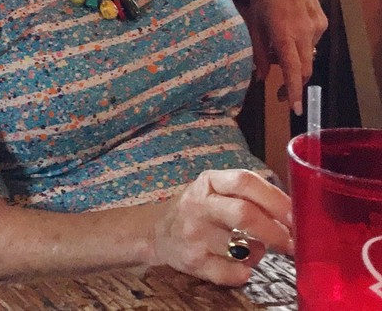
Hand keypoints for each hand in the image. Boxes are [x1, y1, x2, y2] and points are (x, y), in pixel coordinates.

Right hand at [150, 169, 292, 285]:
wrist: (159, 233)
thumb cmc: (200, 210)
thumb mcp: (217, 191)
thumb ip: (250, 195)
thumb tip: (294, 212)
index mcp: (209, 182)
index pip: (244, 181)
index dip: (274, 198)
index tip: (296, 215)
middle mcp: (198, 205)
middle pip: (243, 214)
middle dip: (274, 231)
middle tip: (292, 243)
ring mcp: (193, 234)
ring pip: (240, 247)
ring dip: (258, 253)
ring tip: (255, 250)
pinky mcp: (192, 261)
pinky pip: (230, 273)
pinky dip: (244, 273)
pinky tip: (241, 267)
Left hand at [248, 0, 327, 113]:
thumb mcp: (253, 24)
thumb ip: (258, 52)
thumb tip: (261, 78)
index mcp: (283, 33)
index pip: (293, 69)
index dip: (294, 90)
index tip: (294, 108)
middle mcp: (304, 31)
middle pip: (305, 68)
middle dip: (294, 85)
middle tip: (280, 95)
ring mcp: (316, 26)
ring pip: (308, 55)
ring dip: (294, 60)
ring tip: (277, 48)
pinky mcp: (322, 21)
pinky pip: (312, 42)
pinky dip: (300, 46)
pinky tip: (289, 33)